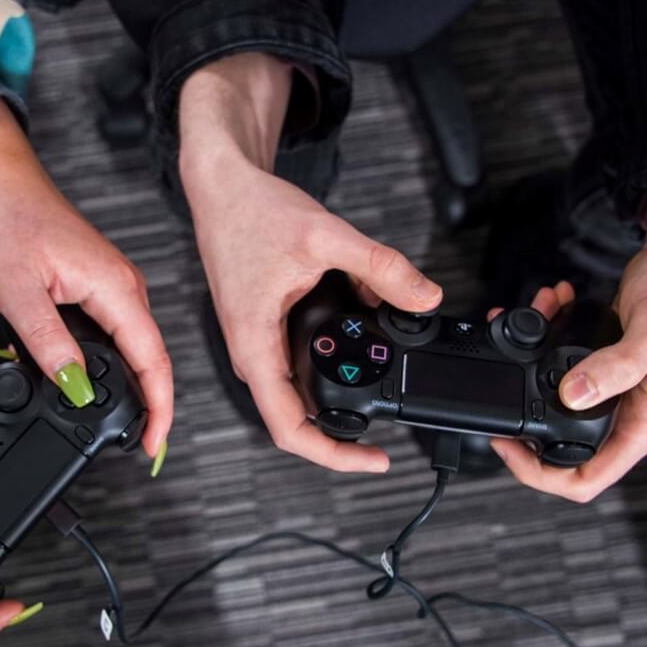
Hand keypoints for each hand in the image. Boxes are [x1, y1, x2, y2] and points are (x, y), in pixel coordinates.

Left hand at [0, 97, 171, 463]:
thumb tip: (73, 388)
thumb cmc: (9, 224)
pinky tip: (89, 382)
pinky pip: (118, 334)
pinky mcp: (102, 288)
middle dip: (147, 405)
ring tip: (111, 422)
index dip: (159, 407)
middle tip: (130, 445)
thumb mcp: (17, 291)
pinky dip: (111, 365)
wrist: (2, 186)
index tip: (152, 444)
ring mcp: (116, 287)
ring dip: (127, 387)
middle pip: (151, 358)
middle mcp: (126, 287)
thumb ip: (47, 343)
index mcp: (115, 288)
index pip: (153, 359)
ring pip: (134, 348)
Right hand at [178, 54, 441, 472]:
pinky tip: (363, 336)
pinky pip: (296, 362)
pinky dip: (334, 355)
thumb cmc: (251, 211)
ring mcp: (255, 342)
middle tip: (386, 440)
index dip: (333, 455)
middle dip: (342, 430)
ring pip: (297, 390)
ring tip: (381, 381)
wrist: (221, 185)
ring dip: (338, 392)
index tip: (374, 461)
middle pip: (294, 418)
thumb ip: (380, 268)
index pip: (287, 428)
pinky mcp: (263, 327)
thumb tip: (425, 297)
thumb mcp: (326, 236)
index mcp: (253, 344)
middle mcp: (250, 352)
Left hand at [491, 175, 646, 500]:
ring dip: (531, 363)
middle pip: (561, 447)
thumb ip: (618, 367)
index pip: (588, 478)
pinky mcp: (601, 365)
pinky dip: (546, 334)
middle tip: (502, 382)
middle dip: (524, 413)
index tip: (508, 445)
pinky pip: (559, 365)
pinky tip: (549, 306)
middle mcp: (629, 413)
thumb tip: (573, 397)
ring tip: (528, 321)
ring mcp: (613, 391)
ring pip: (555, 399)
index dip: (538, 474)